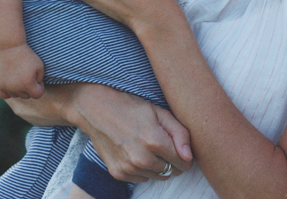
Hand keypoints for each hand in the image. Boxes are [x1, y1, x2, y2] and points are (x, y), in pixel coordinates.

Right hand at [0, 43, 44, 99]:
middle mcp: (16, 88)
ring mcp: (6, 87)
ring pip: (16, 95)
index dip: (40, 87)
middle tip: (28, 75)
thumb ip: (40, 79)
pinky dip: (8, 93)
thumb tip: (36, 87)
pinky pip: (4, 95)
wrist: (9, 47)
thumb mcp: (39, 66)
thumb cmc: (27, 55)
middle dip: (30, 88)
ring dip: (19, 89)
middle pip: (27, 96)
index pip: (38, 95)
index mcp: (28, 84)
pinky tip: (12, 85)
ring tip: (20, 76)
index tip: (37, 78)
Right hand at [74, 83, 193, 182]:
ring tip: (149, 146)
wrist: (97, 110)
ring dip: (158, 166)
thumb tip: (189, 157)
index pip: (183, 162)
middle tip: (164, 144)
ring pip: (157, 176)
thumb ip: (180, 134)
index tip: (180, 148)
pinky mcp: (118, 173)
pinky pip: (142, 178)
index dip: (185, 156)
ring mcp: (128, 168)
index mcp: (155, 142)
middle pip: (171, 171)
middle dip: (173, 160)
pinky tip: (137, 152)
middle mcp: (141, 159)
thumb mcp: (160, 113)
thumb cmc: (131, 108)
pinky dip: (144, 169)